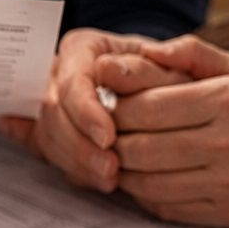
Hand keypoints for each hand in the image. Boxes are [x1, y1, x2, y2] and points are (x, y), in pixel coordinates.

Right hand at [0, 28, 158, 190]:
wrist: (173, 91)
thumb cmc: (174, 74)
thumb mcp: (180, 63)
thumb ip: (159, 60)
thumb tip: (120, 64)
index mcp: (83, 48)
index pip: (72, 81)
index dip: (85, 111)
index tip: (108, 137)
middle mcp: (62, 73)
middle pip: (53, 111)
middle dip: (79, 144)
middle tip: (110, 167)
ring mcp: (55, 104)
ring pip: (48, 136)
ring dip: (77, 161)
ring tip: (110, 178)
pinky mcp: (55, 131)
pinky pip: (51, 153)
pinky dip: (76, 169)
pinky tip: (100, 180)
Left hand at [105, 36, 228, 226]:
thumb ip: (192, 54)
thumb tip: (145, 51)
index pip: (147, 108)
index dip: (114, 109)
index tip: (105, 106)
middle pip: (140, 147)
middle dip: (111, 141)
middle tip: (102, 135)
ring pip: (148, 183)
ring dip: (122, 172)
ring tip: (116, 157)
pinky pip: (167, 208)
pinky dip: (144, 196)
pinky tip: (142, 180)